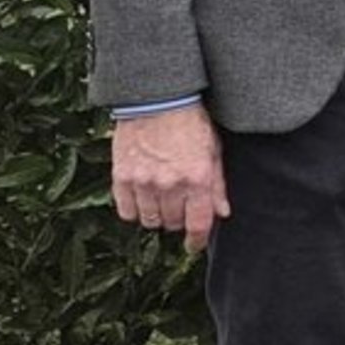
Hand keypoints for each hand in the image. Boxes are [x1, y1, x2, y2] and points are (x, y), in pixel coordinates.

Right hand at [112, 104, 229, 250]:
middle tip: (180, 206)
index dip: (196, 240)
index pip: (198, 224)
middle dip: (178, 220)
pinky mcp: (122, 177)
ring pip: (149, 221)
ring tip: (161, 200)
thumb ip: (217, 184)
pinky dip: (134, 209)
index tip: (194, 245)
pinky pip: (126, 211)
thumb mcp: (213, 150)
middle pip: (172, 224)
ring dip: (157, 216)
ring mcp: (143, 182)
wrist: (157, 99)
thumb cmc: (190, 122)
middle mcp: (170, 184)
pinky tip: (142, 197)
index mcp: (197, 178)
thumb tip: (222, 213)